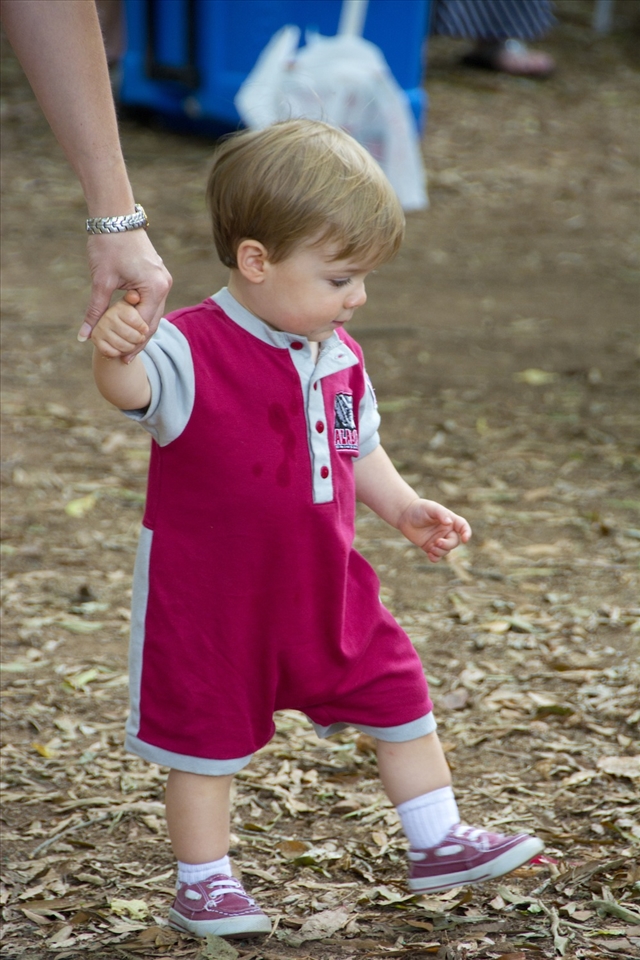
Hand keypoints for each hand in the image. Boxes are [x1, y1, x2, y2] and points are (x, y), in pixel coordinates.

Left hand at [78, 230, 171, 349]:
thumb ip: (95, 311)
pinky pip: (152, 302)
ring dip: (140, 330)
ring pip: (154, 314)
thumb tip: (84, 337)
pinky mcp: (157, 276)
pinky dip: (141, 315)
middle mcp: (165, 285)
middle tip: (124, 359)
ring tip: (126, 347)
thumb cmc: (108, 245)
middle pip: (153, 323)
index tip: (119, 358)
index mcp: (155, 288)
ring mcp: (163, 280)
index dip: (131, 343)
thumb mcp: (101, 281)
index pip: (144, 325)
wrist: (116, 217)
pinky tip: (129, 326)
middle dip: (138, 341)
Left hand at [397, 499, 471, 562]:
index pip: (463, 527)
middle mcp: (446, 531)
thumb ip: (441, 513)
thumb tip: (449, 522)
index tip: (465, 539)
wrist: (405, 515)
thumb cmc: (419, 508)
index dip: (467, 533)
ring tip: (431, 547)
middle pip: (454, 542)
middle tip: (437, 542)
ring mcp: (438, 540)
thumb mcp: (431, 508)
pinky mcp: (429, 547)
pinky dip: (435, 558)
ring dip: (440, 551)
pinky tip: (430, 555)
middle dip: (448, 544)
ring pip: (446, 551)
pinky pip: (437, 556)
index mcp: (450, 520)